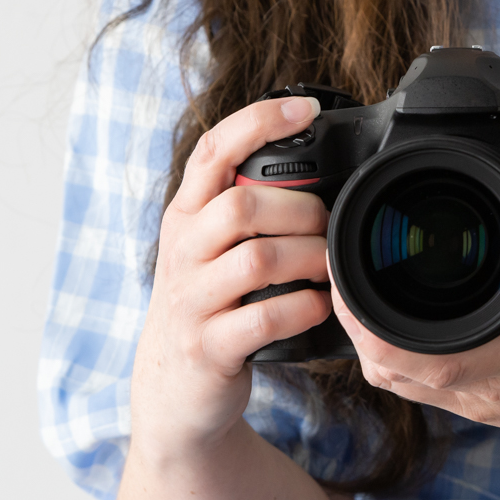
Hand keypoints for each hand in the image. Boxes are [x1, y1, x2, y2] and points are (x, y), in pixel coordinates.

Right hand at [130, 96, 330, 455]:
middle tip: (328, 227)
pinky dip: (302, 309)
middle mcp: (182, 252)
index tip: (307, 109)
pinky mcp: (208, 347)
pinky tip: (317, 307)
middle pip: (240, 205)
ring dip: (307, 259)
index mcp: (185, 217)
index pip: (213, 150)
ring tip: (328, 267)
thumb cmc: (206, 308)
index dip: (258, 122)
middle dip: (300, 210)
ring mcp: (191, 301)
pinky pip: (262, 318)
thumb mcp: (206, 250)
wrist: (171, 390)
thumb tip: (315, 169)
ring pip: (256, 259)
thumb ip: (240, 209)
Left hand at [331, 180, 499, 473]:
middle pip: (387, 366)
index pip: (420, 354)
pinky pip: (412, 385)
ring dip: (364, 338)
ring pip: (393, 380)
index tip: (349, 273)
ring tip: (354, 288)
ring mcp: (473, 404)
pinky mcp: (472, 408)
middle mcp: (482, 389)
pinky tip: (386, 319)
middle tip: (340, 267)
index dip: (368, 320)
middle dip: (352, 320)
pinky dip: (387, 353)